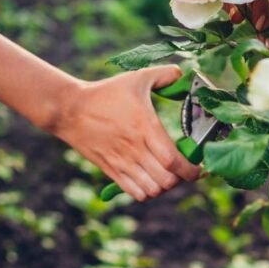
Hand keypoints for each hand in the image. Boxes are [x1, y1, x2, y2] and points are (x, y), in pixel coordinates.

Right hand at [51, 65, 201, 200]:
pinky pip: (135, 193)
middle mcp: (135, 148)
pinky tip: (149, 180)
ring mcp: (122, 162)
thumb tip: (182, 74)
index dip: (190, 169)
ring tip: (167, 176)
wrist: (71, 109)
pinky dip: (147, 192)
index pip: (174, 160)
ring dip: (164, 187)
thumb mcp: (136, 78)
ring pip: (153, 190)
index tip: (198, 167)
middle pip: (167, 180)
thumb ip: (164, 74)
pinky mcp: (111, 170)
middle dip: (181, 179)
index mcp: (145, 127)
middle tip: (184, 170)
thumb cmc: (106, 93)